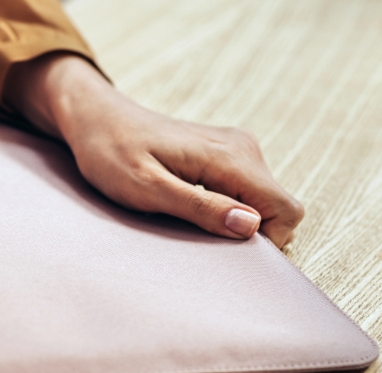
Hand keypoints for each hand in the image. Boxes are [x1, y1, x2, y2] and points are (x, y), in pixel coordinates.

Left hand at [3, 54, 303, 247]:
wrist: (95, 117)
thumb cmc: (110, 152)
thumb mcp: (146, 188)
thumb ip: (199, 207)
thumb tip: (250, 226)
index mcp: (229, 156)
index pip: (285, 209)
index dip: (265, 240)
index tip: (221, 246)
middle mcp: (242, 148)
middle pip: (278, 207)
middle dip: (248, 232)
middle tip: (196, 233)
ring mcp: (235, 148)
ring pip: (262, 201)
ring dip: (233, 219)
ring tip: (184, 214)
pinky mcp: (224, 154)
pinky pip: (245, 191)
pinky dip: (225, 207)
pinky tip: (186, 203)